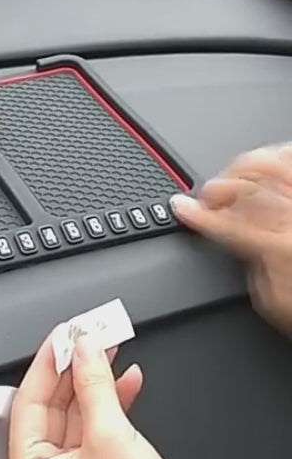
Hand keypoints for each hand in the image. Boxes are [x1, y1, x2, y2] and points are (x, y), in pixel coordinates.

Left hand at [4, 331, 186, 458]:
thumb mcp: (111, 440)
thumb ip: (95, 386)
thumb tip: (86, 348)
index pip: (29, 398)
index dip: (48, 360)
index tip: (64, 332)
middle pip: (53, 405)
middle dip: (75, 367)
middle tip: (90, 335)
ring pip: (77, 415)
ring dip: (96, 382)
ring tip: (111, 350)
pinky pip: (96, 431)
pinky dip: (112, 406)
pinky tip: (127, 383)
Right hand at [170, 145, 291, 334]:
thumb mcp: (269, 301)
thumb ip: (248, 266)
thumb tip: (231, 242)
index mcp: (278, 247)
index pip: (225, 222)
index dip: (196, 214)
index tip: (179, 207)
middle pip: (245, 185)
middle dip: (215, 189)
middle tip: (204, 200)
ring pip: (270, 164)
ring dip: (242, 169)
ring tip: (232, 181)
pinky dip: (276, 157)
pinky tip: (265, 168)